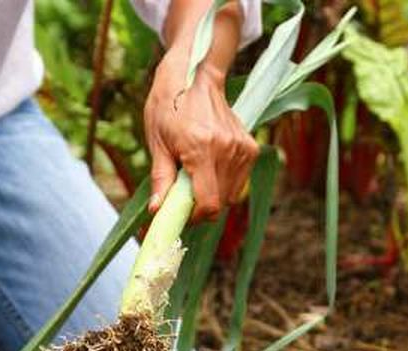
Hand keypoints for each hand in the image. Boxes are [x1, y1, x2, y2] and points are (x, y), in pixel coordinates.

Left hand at [144, 47, 259, 221]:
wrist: (193, 75)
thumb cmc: (168, 107)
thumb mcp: (157, 143)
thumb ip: (161, 179)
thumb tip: (157, 210)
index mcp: (201, 148)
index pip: (208, 203)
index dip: (194, 217)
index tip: (180, 213)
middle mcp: (226, 149)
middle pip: (220, 202)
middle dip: (201, 207)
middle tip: (183, 194)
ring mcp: (242, 148)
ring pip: (231, 195)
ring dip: (213, 194)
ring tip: (196, 176)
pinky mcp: (250, 147)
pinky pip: (239, 181)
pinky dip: (225, 183)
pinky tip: (210, 167)